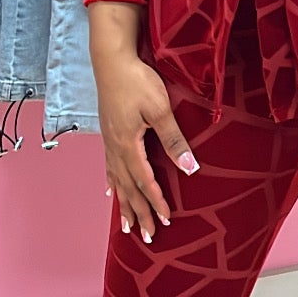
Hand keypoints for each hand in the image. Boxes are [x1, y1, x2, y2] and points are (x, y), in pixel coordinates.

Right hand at [88, 2, 197, 243]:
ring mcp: (109, 141)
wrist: (111, 59)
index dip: (155, 202)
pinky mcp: (108, 132)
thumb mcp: (159, 109)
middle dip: (139, 213)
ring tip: (127, 226)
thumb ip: (174, 139)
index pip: (145, 181)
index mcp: (128, 145)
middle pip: (128, 188)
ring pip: (117, 180)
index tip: (166, 221)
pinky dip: (112, 182)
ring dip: (124, 204)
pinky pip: (109, 166)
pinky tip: (110, 190)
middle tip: (148, 237)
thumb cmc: (136, 80)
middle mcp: (115, 148)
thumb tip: (189, 167)